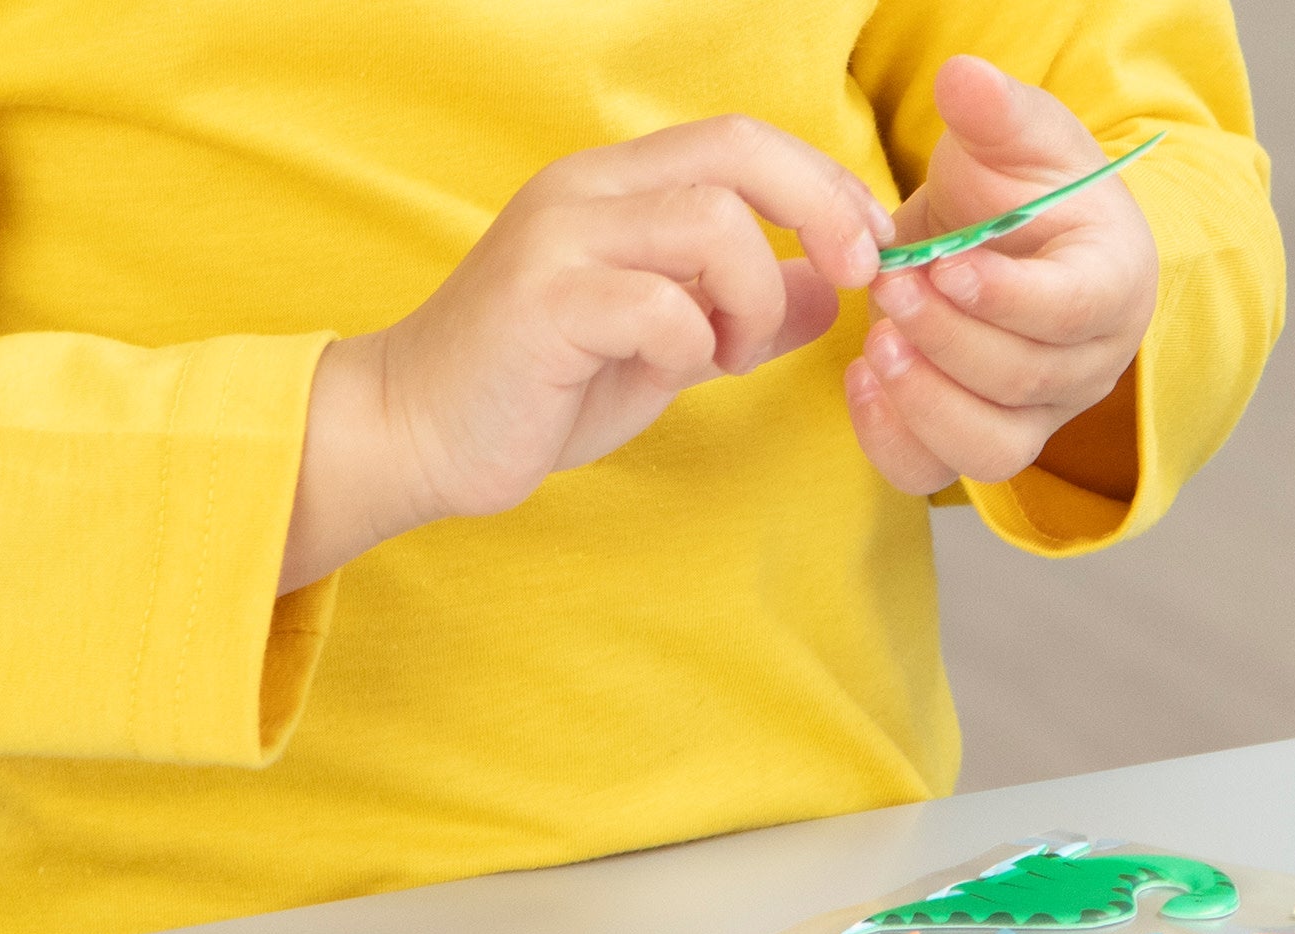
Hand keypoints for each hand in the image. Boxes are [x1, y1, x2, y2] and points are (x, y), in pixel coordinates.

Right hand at [281, 117, 892, 591]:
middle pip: (739, 152)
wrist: (421, 430)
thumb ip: (741, 312)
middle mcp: (588, 190)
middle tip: (858, 276)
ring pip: (713, 224)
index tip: (874, 246)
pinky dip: (693, 343)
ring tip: (728, 353)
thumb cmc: (543, 387)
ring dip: (753, 297)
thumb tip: (826, 292)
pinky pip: (662, 304)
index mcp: (618, 186)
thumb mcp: (667, 345)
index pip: (743, 142)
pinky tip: (673, 372)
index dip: (826, 183)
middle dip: (823, 209)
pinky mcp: (546, 302)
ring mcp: (562, 239)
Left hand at [847, 56, 1159, 494]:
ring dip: (924, 403)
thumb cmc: (1025, 192)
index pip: (1072, 310)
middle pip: (1023, 379)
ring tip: (874, 345)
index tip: (948, 266)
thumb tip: (964, 79)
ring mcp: (1038, 417)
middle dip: (947, 338)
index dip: (1009, 298)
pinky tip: (862, 382)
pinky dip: (893, 441)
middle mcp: (1086, 366)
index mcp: (1112, 284)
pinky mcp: (984, 443)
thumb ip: (996, 111)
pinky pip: (940, 472)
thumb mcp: (1018, 137)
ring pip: (991, 448)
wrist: (1005, 245)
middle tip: (889, 289)